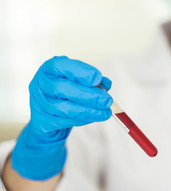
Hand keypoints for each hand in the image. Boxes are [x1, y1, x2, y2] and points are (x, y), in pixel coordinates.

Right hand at [11, 56, 112, 180]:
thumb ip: (95, 84)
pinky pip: (65, 122)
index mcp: (50, 70)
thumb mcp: (82, 86)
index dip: (80, 71)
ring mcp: (38, 104)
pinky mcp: (42, 123)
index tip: (98, 79)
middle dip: (88, 95)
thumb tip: (107, 85)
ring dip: (89, 111)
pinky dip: (83, 120)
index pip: (61, 66)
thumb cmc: (70, 97)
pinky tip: (95, 117)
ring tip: (108, 112)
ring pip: (64, 108)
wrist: (51, 120)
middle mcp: (40, 85)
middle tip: (108, 100)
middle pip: (62, 89)